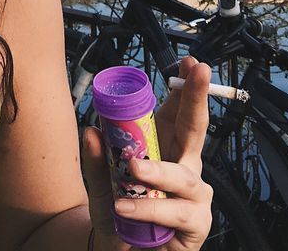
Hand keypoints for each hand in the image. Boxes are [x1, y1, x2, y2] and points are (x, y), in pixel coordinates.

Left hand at [80, 56, 214, 250]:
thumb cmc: (118, 214)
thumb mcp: (101, 183)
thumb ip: (98, 160)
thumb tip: (90, 130)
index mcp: (166, 150)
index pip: (177, 114)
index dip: (184, 89)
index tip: (188, 63)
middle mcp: (184, 168)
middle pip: (195, 130)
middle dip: (197, 98)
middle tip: (197, 73)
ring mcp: (193, 196)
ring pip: (181, 176)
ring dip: (156, 170)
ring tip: (133, 169)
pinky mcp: (195, 224)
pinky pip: (175, 213)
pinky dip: (148, 210)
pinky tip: (124, 208)